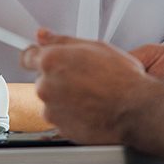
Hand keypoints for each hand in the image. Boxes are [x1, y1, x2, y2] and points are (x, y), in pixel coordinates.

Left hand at [21, 30, 150, 144]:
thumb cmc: (121, 78)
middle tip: (82, 77)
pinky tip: (90, 108)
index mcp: (51, 61)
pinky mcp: (60, 128)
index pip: (28, 56)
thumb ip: (62, 40)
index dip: (36, 56)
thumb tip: (43, 35)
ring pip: (52, 100)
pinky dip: (71, 114)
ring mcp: (52, 109)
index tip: (40, 58)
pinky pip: (61, 118)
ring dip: (64, 97)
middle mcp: (46, 86)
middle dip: (57, 78)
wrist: (135, 110)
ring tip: (90, 95)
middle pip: (42, 79)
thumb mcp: (94, 46)